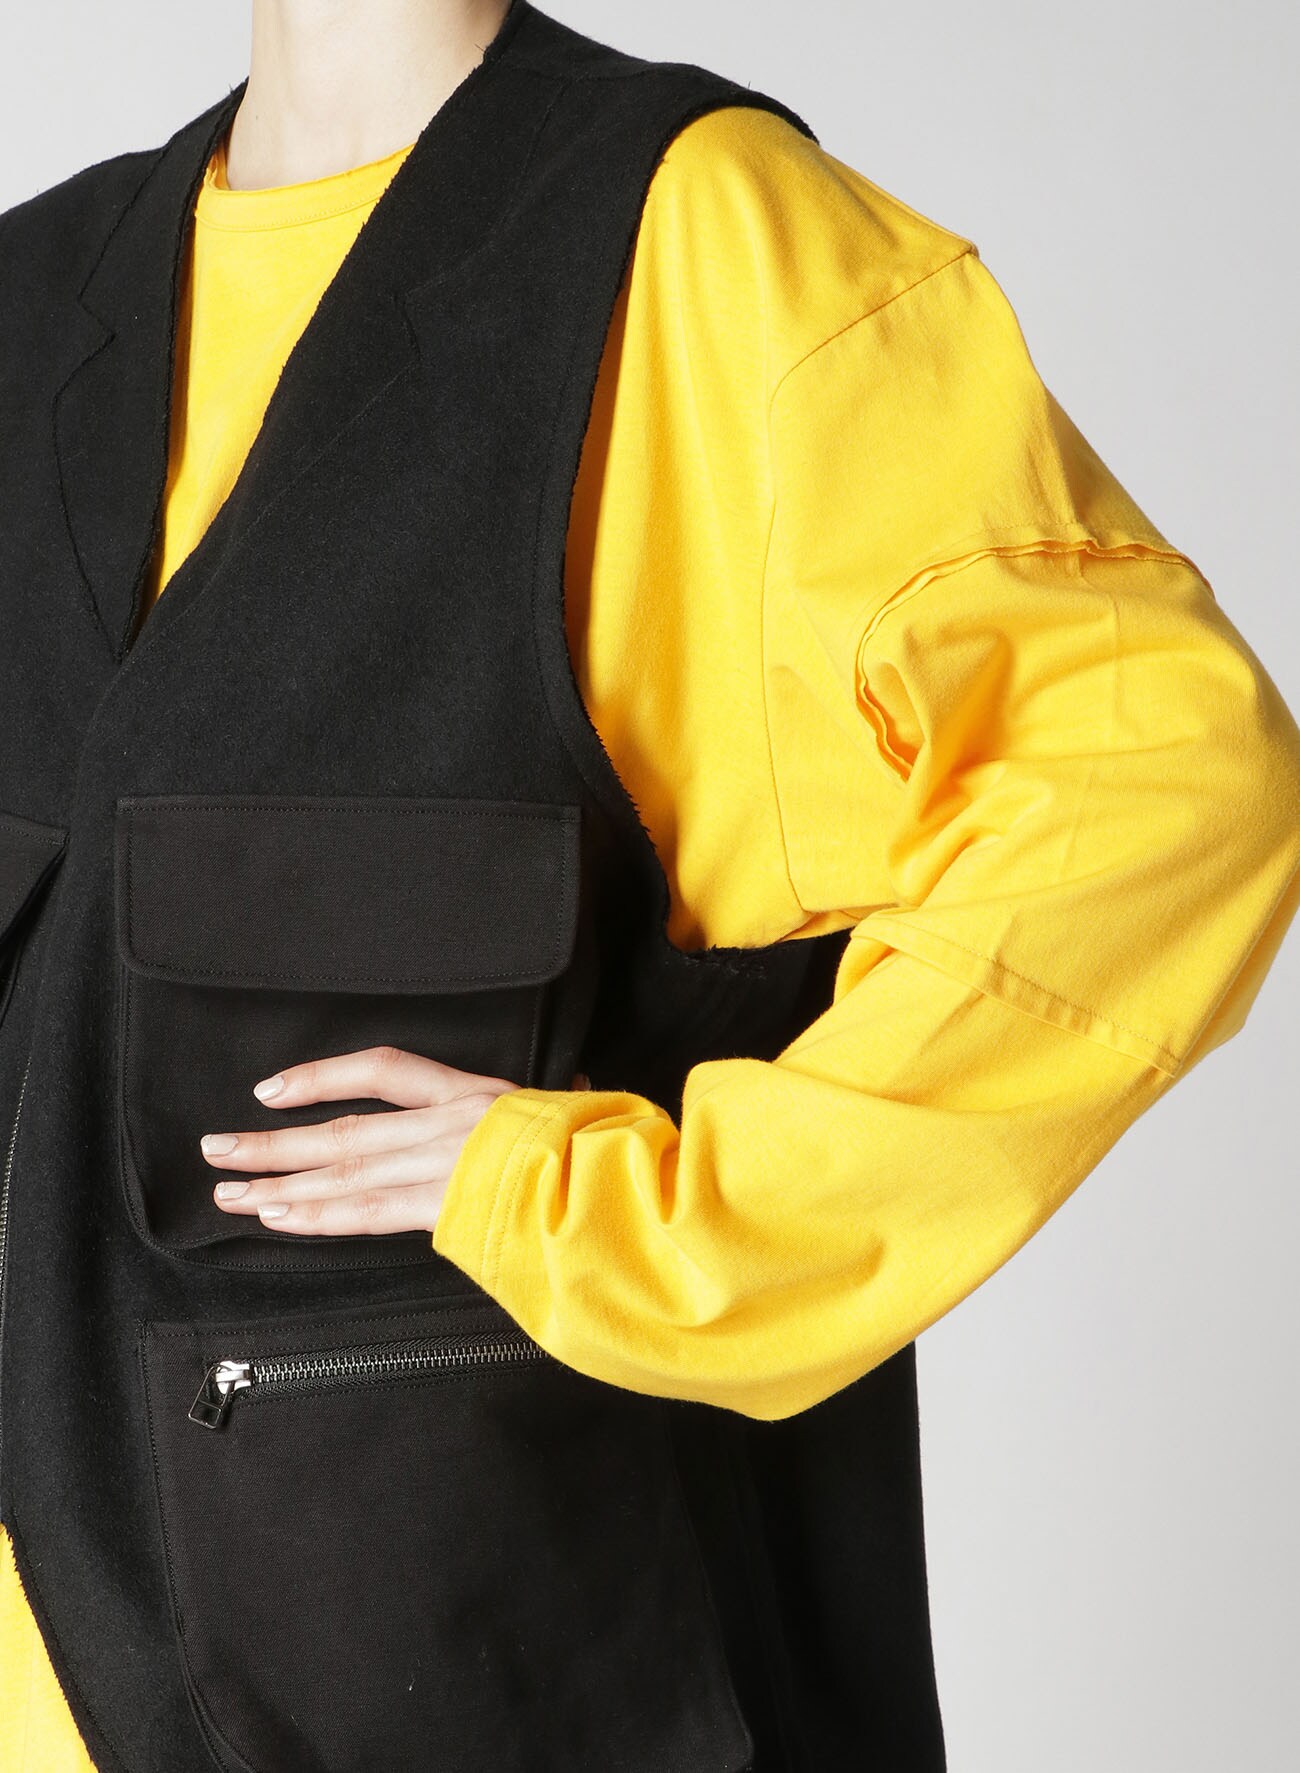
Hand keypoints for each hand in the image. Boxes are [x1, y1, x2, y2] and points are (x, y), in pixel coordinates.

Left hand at [199, 1046, 590, 1236]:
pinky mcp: (445, 1209)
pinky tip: (280, 1216)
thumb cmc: (608, 1149)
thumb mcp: (579, 1110)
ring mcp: (443, 1166)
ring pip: (343, 1170)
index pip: (386, 1070)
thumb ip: (556, 1106)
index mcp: (477, 1094)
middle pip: (343, 1129)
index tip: (274, 1089)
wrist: (626, 1181)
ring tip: (229, 1192)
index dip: (324, 1077)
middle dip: (273, 1142)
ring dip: (279, 1183)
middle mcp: (449, 1123)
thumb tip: (577, 1092)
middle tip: (216, 1149)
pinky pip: (368, 1212)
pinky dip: (319, 1214)